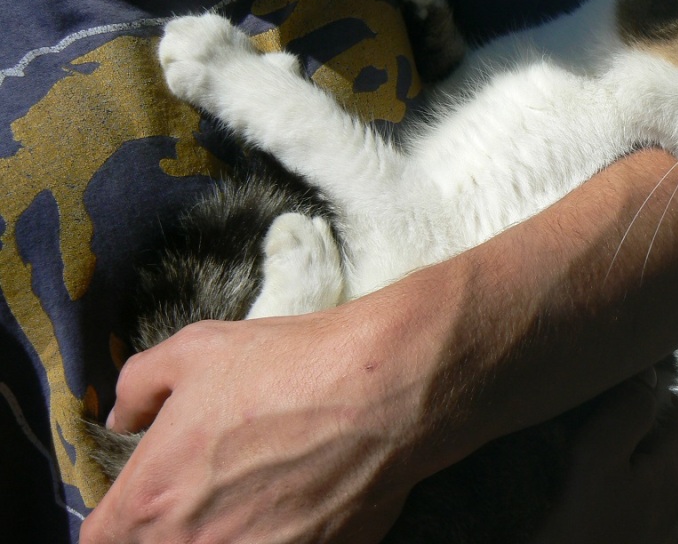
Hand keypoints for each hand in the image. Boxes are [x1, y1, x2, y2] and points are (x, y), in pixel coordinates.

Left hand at [80, 289, 444, 543]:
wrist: (380, 388)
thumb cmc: (287, 365)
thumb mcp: (195, 349)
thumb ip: (138, 386)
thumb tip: (124, 415)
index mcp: (152, 498)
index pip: (101, 538)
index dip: (124, 514)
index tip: (148, 497)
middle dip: (176, 525)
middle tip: (211, 489)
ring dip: (230, 532)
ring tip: (260, 495)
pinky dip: (285, 534)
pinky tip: (302, 498)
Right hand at [532, 373, 677, 543]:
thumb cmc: (580, 531)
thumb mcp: (598, 458)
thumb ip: (625, 412)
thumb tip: (645, 374)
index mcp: (676, 474)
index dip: (647, 395)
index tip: (609, 392)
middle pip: (665, 444)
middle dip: (633, 427)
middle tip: (590, 421)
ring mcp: (661, 532)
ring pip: (649, 477)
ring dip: (624, 461)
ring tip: (582, 456)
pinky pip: (635, 506)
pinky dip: (617, 492)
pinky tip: (585, 497)